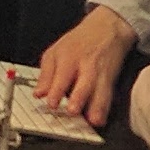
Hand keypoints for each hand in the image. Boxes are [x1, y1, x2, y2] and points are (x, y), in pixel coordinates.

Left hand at [35, 6, 137, 126]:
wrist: (107, 29)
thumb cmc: (80, 42)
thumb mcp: (55, 52)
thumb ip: (46, 75)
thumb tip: (38, 94)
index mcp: (69, 58)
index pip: (62, 75)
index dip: (56, 90)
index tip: (51, 103)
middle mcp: (86, 67)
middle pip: (84, 83)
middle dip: (79, 98)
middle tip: (72, 111)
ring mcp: (100, 75)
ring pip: (100, 92)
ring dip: (97, 107)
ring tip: (93, 120)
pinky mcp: (110, 82)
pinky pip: (108, 97)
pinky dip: (105, 109)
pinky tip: (101, 120)